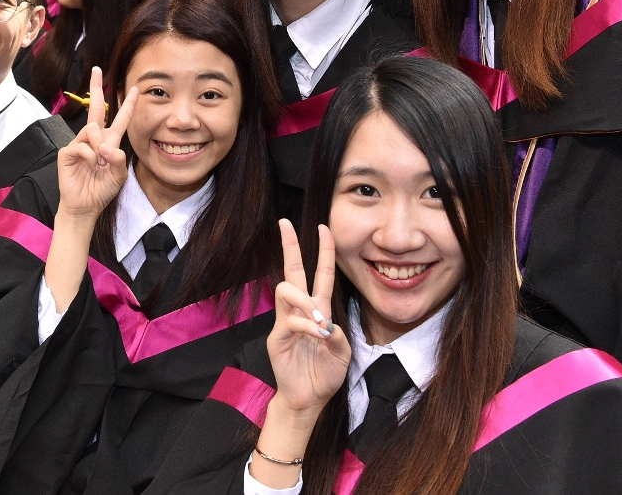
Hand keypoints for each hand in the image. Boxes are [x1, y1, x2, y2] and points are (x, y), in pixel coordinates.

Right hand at [55, 67, 138, 222]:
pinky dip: (88, 155)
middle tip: (97, 69)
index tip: (134, 88)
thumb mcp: (119, 176)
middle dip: (96, 88)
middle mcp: (94, 139)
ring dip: (99, 146)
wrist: (85, 205)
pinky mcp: (67, 152)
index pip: (120, 118)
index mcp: (109, 142)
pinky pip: (81, 145)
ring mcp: (79, 143)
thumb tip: (105, 146)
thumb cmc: (102, 190)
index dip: (127, 103)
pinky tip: (89, 164)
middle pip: (96, 108)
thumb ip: (119, 159)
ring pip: (92, 129)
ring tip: (98, 163)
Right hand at [266, 220, 350, 415]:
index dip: (324, 251)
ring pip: (286, 289)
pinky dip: (307, 325)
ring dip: (304, 299)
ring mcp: (286, 322)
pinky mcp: (277, 337)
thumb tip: (327, 322)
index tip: (325, 228)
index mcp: (317, 310)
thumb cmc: (324, 374)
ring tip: (319, 321)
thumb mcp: (343, 353)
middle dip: (290, 245)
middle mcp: (300, 310)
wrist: (308, 399)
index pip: (320, 274)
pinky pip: (290, 320)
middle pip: (293, 270)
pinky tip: (318, 335)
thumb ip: (339, 335)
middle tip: (285, 222)